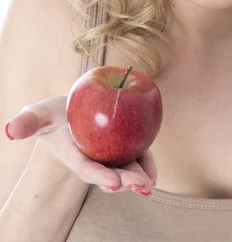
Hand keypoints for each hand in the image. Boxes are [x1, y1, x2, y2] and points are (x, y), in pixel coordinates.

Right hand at [5, 95, 156, 194]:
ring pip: (124, 168)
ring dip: (138, 178)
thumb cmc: (50, 115)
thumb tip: (10, 130)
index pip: (86, 167)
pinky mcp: (121, 145)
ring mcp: (107, 154)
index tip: (113, 182)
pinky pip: (135, 156)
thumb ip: (27, 122)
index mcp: (73, 153)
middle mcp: (92, 158)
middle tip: (141, 186)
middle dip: (125, 181)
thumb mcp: (36, 114)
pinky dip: (145, 165)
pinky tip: (153, 174)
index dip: (99, 175)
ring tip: (149, 185)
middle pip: (109, 172)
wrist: (68, 111)